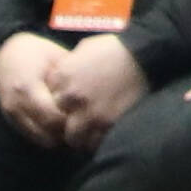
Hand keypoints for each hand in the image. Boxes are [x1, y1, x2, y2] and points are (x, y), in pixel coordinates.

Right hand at [0, 31, 76, 145]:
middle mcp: (17, 104)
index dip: (71, 122)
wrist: (3, 53)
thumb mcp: (54, 56)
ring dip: (56, 138)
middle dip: (66, 134)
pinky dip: (45, 136)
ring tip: (73, 129)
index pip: (53, 117)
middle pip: (46, 133)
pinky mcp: (9, 119)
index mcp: (28, 87)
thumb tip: (93, 92)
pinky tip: (59, 128)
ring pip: (39, 139)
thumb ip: (70, 75)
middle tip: (84, 127)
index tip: (86, 117)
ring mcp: (11, 113)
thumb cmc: (35, 52)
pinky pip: (30, 136)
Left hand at [49, 32, 150, 146]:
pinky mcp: (107, 122)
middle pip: (57, 120)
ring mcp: (89, 111)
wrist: (141, 55)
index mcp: (63, 76)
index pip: (49, 99)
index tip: (69, 104)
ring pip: (73, 137)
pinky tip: (101, 135)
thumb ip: (69, 66)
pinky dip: (97, 141)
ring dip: (80, 136)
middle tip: (77, 121)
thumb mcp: (83, 50)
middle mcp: (71, 96)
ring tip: (88, 134)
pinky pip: (95, 142)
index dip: (60, 103)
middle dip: (66, 121)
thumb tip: (63, 76)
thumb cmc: (113, 49)